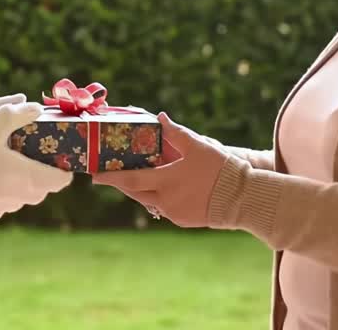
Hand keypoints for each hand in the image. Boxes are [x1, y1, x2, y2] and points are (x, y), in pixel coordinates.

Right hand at [0, 102, 71, 228]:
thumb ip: (18, 115)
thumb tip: (35, 108)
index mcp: (20, 176)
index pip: (57, 181)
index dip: (60, 171)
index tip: (57, 163)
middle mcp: (9, 200)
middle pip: (35, 192)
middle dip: (34, 177)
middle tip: (24, 159)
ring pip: (11, 201)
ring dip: (10, 187)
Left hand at [93, 113, 226, 227]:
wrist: (243, 199)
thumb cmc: (222, 169)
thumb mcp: (199, 146)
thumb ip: (177, 133)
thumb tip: (160, 117)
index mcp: (167, 181)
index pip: (130, 179)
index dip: (111, 177)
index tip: (94, 176)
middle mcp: (166, 200)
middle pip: (135, 192)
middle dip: (121, 183)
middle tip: (108, 175)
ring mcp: (174, 212)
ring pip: (148, 201)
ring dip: (139, 189)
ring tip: (132, 178)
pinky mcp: (182, 220)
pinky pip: (163, 208)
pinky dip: (157, 197)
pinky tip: (159, 188)